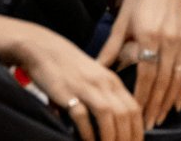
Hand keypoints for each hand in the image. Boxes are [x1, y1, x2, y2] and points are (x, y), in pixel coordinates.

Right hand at [0, 15, 142, 140]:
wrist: (42, 49)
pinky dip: (88, 132)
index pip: (134, 109)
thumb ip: (106, 97)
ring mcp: (86, 87)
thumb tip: (116, 125)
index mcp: (112, 81)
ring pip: (109, 116)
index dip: (138, 131)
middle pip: (126, 115)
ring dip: (111, 138)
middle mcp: (103, 83)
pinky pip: (82, 116)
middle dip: (128, 139)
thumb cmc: (68, 67)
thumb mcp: (94, 79)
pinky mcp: (68, 92)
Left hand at [97, 0, 180, 128]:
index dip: (142, 97)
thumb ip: (111, 49)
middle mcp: (169, 41)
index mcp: (149, 36)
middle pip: (163, 81)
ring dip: (169, 101)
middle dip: (155, 105)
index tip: (136, 113)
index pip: (147, 74)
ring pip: (178, 78)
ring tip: (160, 118)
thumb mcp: (121, 21)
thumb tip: (95, 70)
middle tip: (147, 124)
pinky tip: (177, 102)